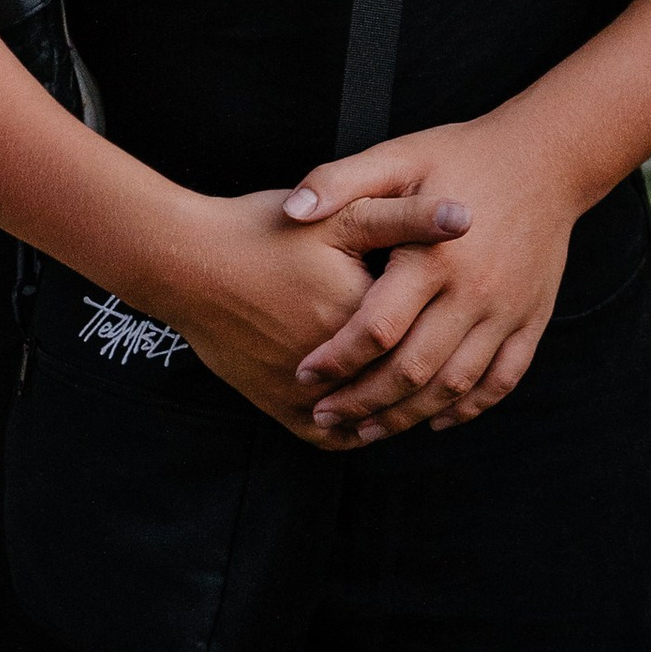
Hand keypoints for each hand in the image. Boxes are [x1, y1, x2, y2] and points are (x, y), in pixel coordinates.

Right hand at [165, 180, 468, 447]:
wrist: (184, 261)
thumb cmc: (259, 232)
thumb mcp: (336, 216)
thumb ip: (402, 218)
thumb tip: (466, 215)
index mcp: (363, 315)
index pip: (429, 335)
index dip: (451, 329)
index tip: (463, 317)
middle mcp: (339, 364)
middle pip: (403, 383)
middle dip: (431, 376)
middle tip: (452, 360)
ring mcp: (306, 393)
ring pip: (371, 419)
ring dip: (395, 413)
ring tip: (414, 392)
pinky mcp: (277, 405)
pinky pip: (327, 436)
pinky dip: (350, 431)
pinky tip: (364, 416)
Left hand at [283, 117, 572, 440]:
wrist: (547, 159)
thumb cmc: (460, 155)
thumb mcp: (396, 156)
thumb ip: (339, 182)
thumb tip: (291, 212)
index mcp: (433, 256)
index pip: (378, 327)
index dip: (337, 358)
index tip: (305, 376)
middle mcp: (474, 292)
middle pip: (414, 369)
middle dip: (364, 401)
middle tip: (325, 418)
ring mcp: (507, 311)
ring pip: (456, 385)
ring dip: (409, 416)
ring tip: (367, 431)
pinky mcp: (531, 320)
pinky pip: (501, 380)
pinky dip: (468, 408)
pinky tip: (436, 420)